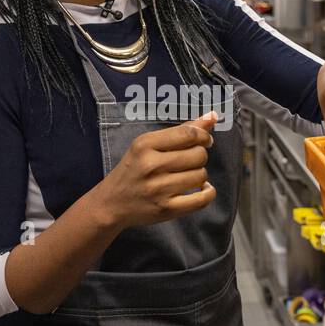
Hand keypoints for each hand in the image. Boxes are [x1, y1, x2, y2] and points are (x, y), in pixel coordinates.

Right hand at [92, 113, 218, 229]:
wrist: (111, 203)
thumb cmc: (133, 170)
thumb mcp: (148, 145)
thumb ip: (180, 131)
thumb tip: (212, 116)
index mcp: (145, 144)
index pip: (188, 134)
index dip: (204, 136)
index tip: (204, 141)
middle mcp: (151, 165)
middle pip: (198, 155)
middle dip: (200, 156)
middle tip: (191, 161)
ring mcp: (159, 189)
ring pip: (201, 175)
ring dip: (200, 175)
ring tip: (189, 176)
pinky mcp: (166, 209)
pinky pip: (202, 199)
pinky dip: (208, 192)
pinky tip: (202, 189)